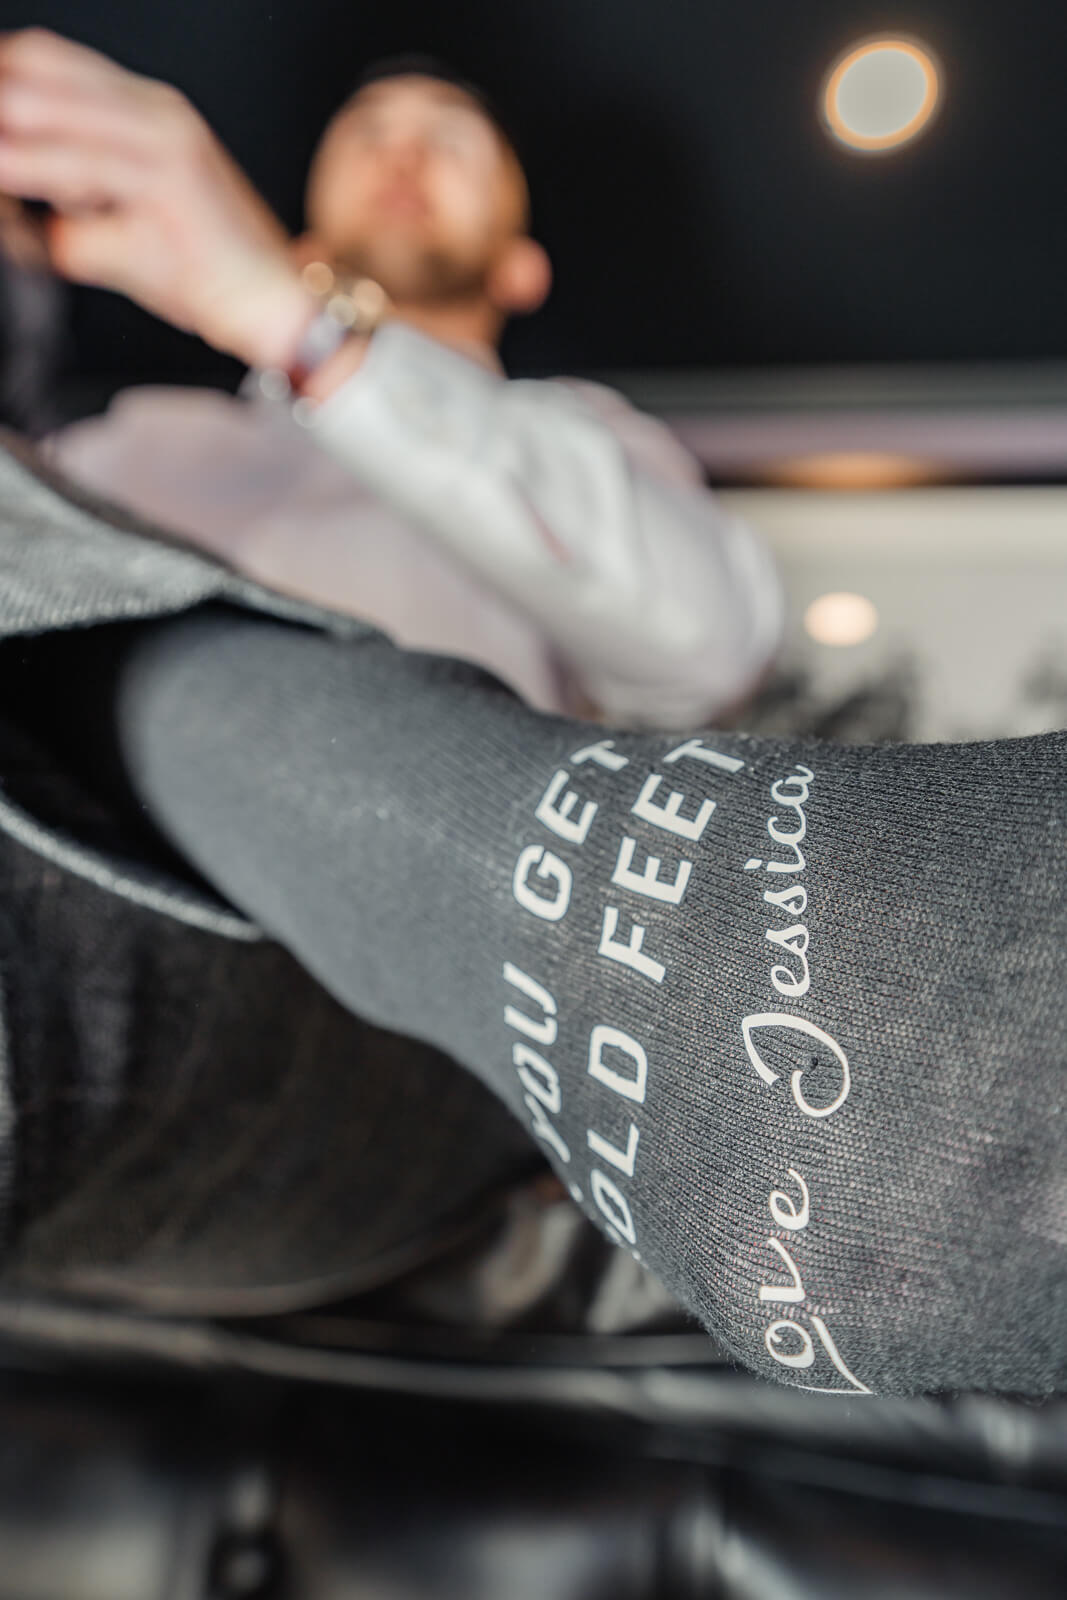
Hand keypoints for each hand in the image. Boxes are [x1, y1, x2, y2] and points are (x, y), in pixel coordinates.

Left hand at [0, 28, 313, 367]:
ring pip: (55, 127)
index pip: (48, 62)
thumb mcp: (129, 219)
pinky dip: (40, 198)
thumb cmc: (208, 271)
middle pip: (41, 77)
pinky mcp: (172, 192)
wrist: (279, 308)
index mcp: (150, 110)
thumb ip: (72, 196)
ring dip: (9, 153)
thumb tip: (12, 214)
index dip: (0, 76)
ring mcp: (167, 148)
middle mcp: (159, 115)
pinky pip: (85, 182)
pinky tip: (24, 231)